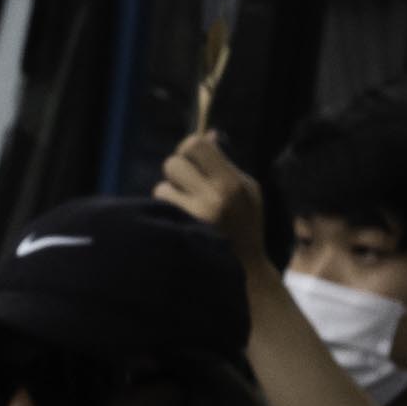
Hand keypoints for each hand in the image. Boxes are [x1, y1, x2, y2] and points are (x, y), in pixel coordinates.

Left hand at [155, 124, 264, 252]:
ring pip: (162, 188)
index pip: (196, 145)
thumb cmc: (245, 225)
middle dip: (177, 172)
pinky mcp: (178, 233)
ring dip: (170, 195)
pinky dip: (165, 213)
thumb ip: (226, 163)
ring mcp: (194, 218)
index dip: (189, 148)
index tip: (192, 158)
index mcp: (233, 184)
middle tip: (188, 185)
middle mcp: (214, 199)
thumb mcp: (248, 192)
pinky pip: (159, 209)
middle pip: (173, 163)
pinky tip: (180, 224)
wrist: (243, 271)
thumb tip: (208, 134)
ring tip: (187, 210)